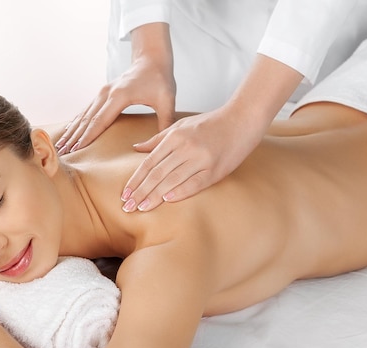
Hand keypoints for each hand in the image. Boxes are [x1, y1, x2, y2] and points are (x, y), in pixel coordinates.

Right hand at [56, 22, 175, 154]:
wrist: (151, 59)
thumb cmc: (160, 79)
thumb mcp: (167, 100)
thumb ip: (166, 121)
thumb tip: (165, 143)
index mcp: (120, 96)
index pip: (100, 121)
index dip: (88, 136)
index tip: (77, 149)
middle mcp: (106, 93)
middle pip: (87, 119)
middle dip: (74, 137)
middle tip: (62, 152)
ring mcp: (103, 92)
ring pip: (84, 114)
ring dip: (72, 130)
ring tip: (61, 145)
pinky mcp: (103, 93)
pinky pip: (87, 110)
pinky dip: (77, 122)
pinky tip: (69, 131)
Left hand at [120, 106, 266, 211]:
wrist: (242, 120)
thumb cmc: (210, 124)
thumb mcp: (181, 126)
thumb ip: (158, 139)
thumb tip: (135, 148)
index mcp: (175, 137)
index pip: (149, 162)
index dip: (136, 180)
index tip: (124, 194)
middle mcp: (186, 148)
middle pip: (157, 174)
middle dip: (141, 192)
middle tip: (128, 207)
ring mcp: (201, 159)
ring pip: (173, 181)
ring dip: (155, 196)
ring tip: (142, 208)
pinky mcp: (215, 170)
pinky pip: (195, 184)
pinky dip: (180, 192)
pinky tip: (167, 201)